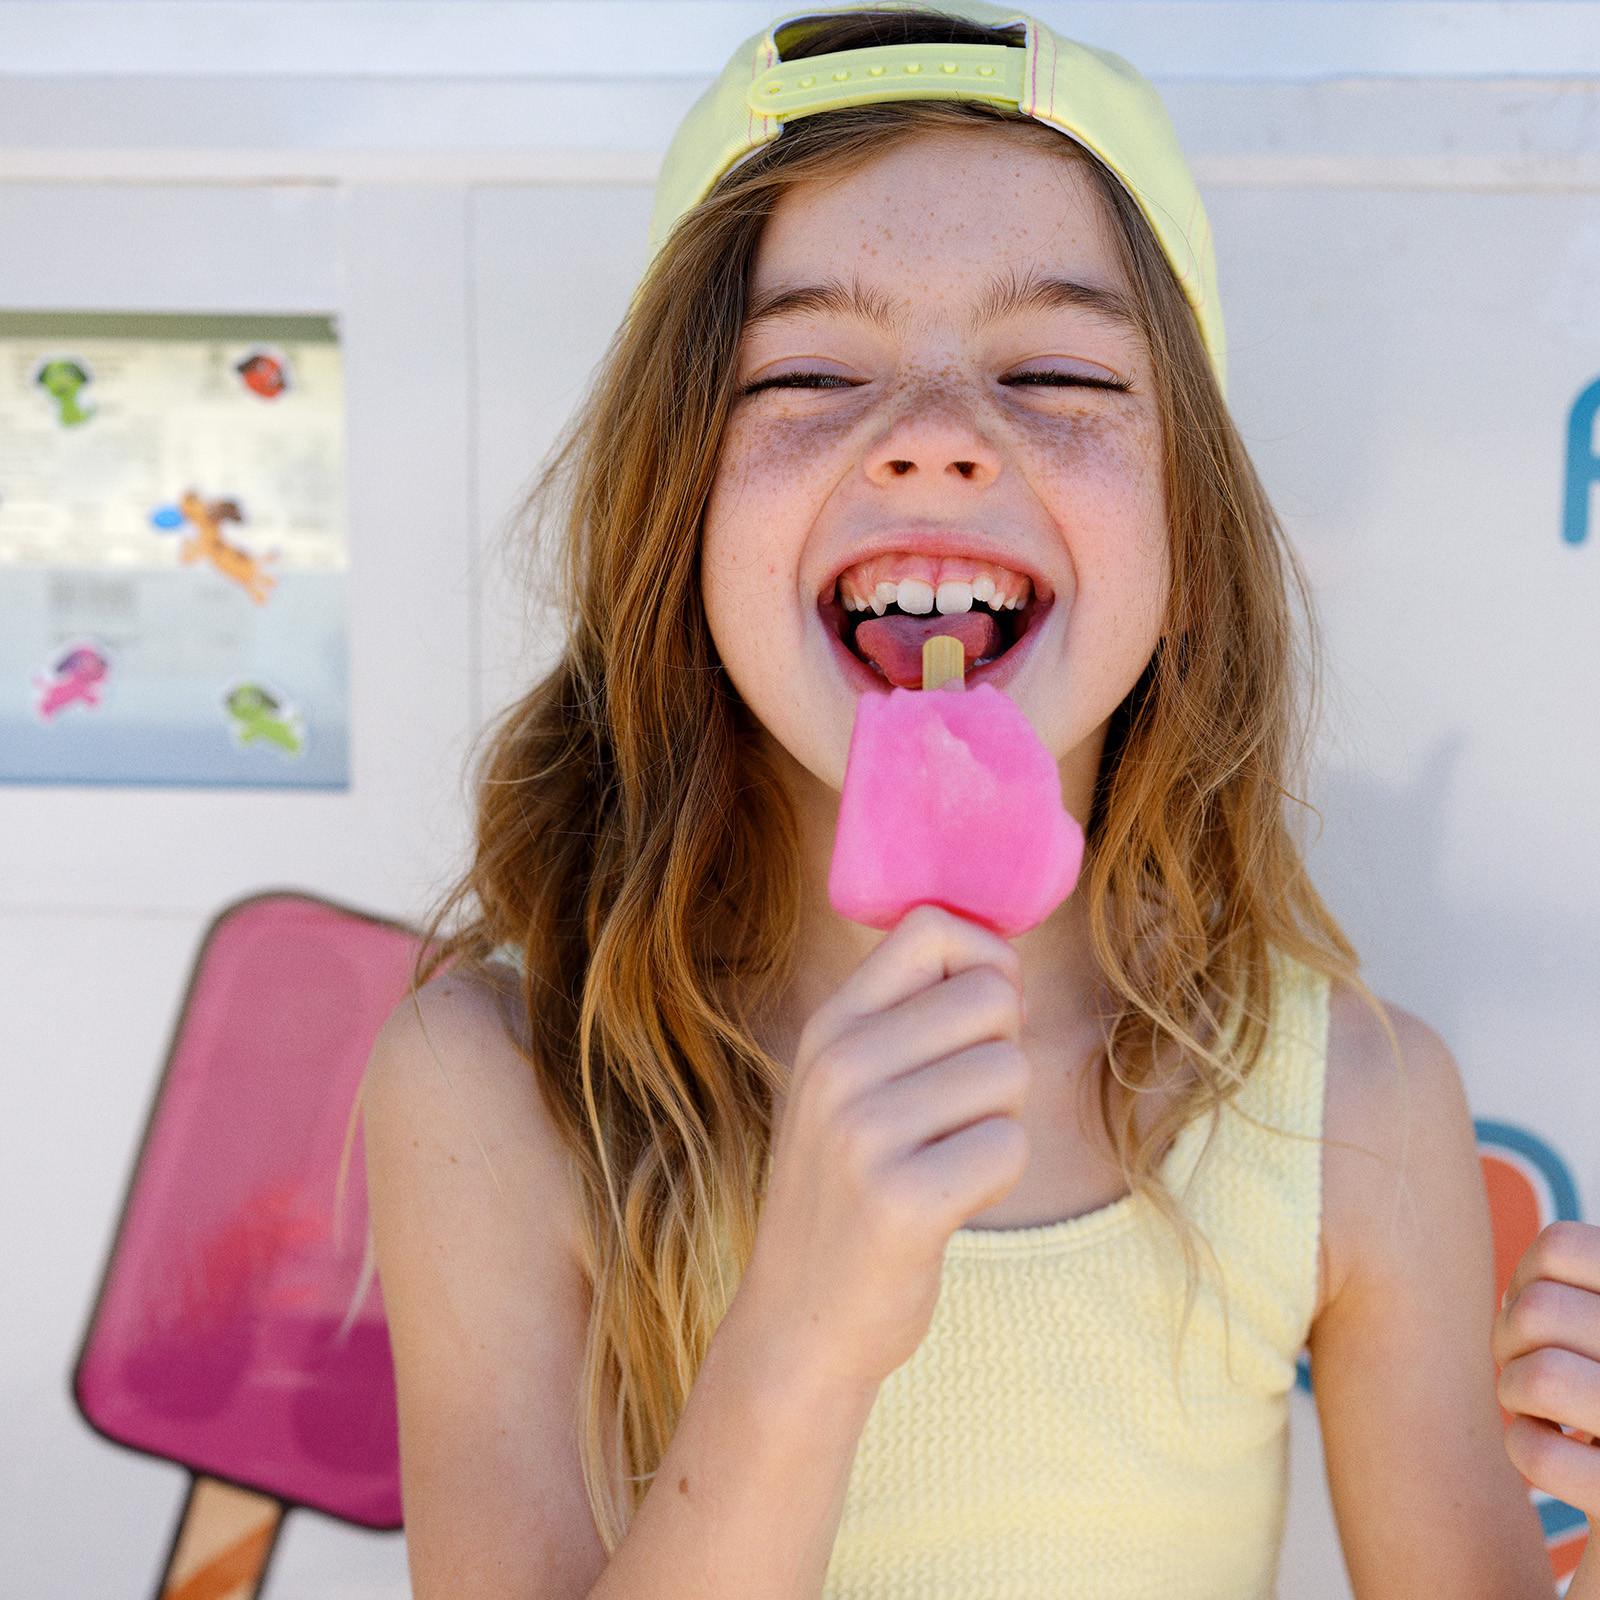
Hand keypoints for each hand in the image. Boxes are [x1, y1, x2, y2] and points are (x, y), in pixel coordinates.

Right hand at [736, 903, 1030, 1393]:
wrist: (799, 1323)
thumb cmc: (848, 1192)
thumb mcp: (847, 1087)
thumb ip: (909, 1017)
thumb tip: (1004, 959)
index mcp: (828, 1027)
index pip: (931, 927)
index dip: (984, 961)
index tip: (975, 1019)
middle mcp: (837, 1066)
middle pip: (993, 996)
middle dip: (1000, 1052)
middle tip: (952, 1114)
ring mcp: (863, 1133)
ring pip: (1011, 1072)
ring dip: (999, 1121)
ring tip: (941, 1160)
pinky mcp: (902, 1201)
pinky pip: (1010, 1145)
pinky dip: (996, 1177)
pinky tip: (946, 1203)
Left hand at [1492, 1220, 1599, 1521]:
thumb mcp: (1592, 1335)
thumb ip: (1585, 1299)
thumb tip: (1534, 1277)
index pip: (1562, 1246)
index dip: (1526, 1277)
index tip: (1539, 1314)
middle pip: (1537, 1310)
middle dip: (1508, 1339)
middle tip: (1530, 1368)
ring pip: (1538, 1376)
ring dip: (1516, 1392)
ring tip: (1543, 1411)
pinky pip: (1538, 1454)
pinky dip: (1526, 1450)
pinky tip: (1557, 1459)